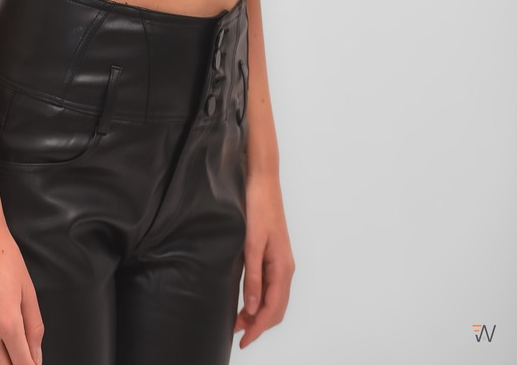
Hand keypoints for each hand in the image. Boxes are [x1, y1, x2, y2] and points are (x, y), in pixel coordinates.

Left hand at [234, 169, 295, 348]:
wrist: (263, 181)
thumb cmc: (257, 208)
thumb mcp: (251, 243)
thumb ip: (253, 276)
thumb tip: (253, 308)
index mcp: (283, 268)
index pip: (272, 308)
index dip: (258, 328)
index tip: (242, 340)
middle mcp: (286, 268)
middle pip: (277, 308)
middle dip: (259, 324)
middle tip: (237, 334)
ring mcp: (282, 262)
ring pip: (275, 298)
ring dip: (259, 313)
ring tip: (239, 321)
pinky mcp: (275, 255)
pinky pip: (272, 286)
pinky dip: (261, 299)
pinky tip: (248, 300)